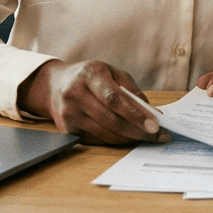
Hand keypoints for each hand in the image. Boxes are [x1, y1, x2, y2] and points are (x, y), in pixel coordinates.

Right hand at [17, 59, 169, 144]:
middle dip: (137, 130)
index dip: (136, 114)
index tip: (155, 125)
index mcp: (90, 75)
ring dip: (128, 138)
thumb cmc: (91, 77)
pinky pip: (96, 139)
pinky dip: (114, 140)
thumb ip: (132, 90)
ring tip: (146, 137)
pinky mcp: (66, 129)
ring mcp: (68, 113)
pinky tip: (127, 138)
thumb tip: (152, 112)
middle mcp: (75, 93)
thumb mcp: (112, 72)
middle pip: (110, 119)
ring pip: (104, 132)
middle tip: (157, 136)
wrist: (55, 84)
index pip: (115, 98)